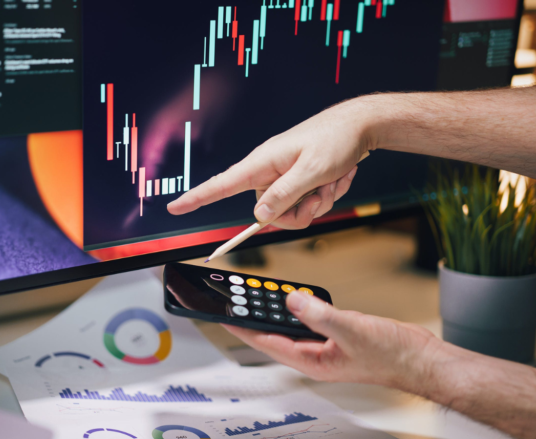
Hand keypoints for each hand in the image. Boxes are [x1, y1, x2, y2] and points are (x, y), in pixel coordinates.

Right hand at [167, 97, 376, 228]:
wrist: (360, 126)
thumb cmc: (336, 140)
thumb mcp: (313, 171)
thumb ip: (284, 195)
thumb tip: (260, 215)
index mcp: (263, 163)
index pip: (221, 185)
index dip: (197, 198)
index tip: (175, 208)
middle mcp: (269, 171)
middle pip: (268, 212)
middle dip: (300, 210)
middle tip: (321, 193)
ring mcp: (284, 177)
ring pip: (290, 211)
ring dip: (316, 202)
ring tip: (332, 180)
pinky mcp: (298, 181)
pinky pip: (305, 204)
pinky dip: (324, 195)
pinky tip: (337, 178)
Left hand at [223, 291, 449, 392]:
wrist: (420, 358)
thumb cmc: (391, 355)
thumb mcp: (351, 330)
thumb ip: (319, 314)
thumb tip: (292, 299)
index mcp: (311, 361)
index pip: (267, 342)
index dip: (243, 329)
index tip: (223, 316)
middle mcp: (314, 356)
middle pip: (274, 334)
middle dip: (254, 317)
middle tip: (234, 299)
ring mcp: (325, 346)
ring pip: (291, 326)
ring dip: (275, 311)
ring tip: (255, 294)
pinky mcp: (336, 336)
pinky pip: (309, 320)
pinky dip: (299, 308)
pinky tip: (294, 297)